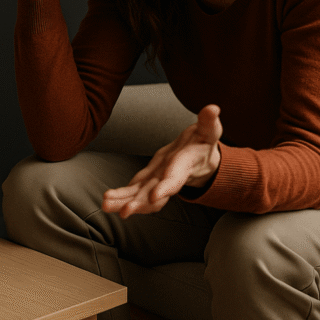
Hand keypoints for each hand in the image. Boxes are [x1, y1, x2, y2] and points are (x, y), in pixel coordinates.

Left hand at [102, 105, 222, 218]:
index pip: (175, 179)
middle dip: (141, 203)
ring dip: (124, 202)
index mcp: (183, 167)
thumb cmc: (203, 143)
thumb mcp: (208, 131)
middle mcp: (169, 179)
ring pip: (141, 196)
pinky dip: (120, 197)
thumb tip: (213, 108)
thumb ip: (209, 122)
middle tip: (125, 211)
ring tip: (106, 206)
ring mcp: (157, 182)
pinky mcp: (147, 181)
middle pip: (155, 194)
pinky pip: (133, 191)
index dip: (166, 187)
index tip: (155, 196)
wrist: (200, 159)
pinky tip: (106, 201)